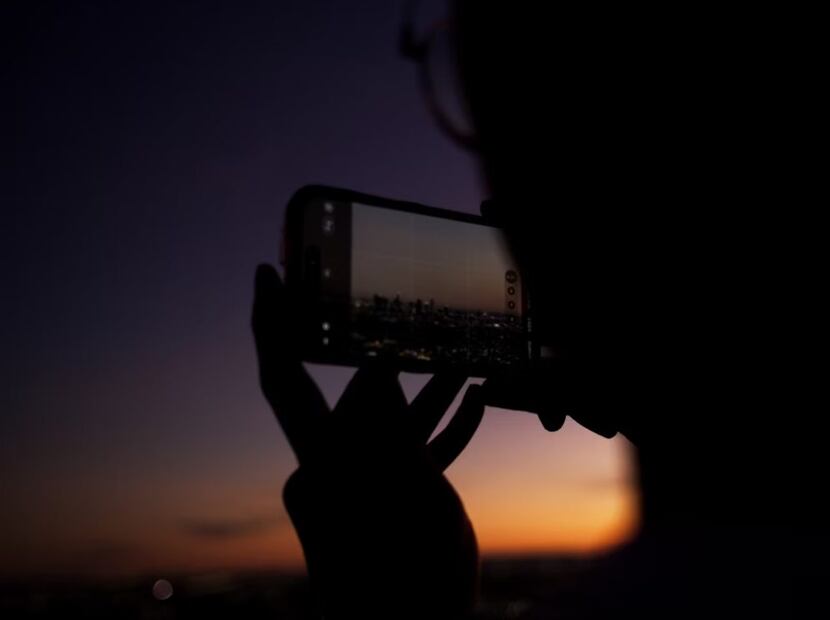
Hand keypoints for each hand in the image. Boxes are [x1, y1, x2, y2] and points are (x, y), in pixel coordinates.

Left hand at [252, 264, 483, 617]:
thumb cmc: (407, 582)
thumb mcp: (407, 495)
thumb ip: (388, 430)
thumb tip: (375, 374)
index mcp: (319, 463)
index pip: (285, 378)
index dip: (272, 323)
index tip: (270, 274)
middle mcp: (334, 468)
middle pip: (352, 391)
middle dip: (384, 354)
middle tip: (400, 311)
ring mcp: (365, 485)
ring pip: (394, 419)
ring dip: (428, 388)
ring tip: (461, 356)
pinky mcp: (393, 501)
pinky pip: (414, 450)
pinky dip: (443, 427)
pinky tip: (475, 403)